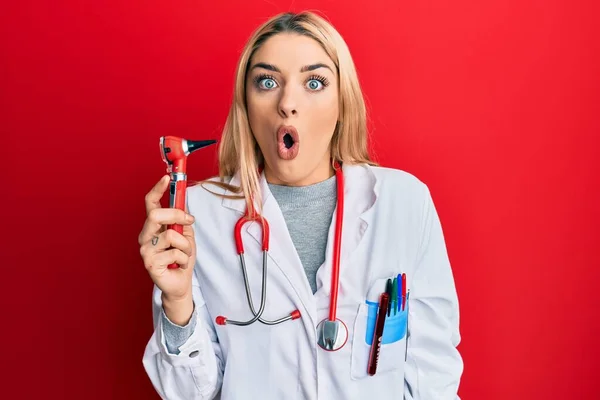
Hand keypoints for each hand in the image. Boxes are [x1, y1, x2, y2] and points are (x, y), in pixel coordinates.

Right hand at [138, 175, 196, 304]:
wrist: (180, 282)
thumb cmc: (181, 258)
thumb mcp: (186, 236)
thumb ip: (182, 222)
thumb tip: (185, 207)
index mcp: (153, 227)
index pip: (150, 204)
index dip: (157, 189)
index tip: (167, 178)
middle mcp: (145, 236)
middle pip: (155, 215)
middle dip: (177, 215)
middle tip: (189, 221)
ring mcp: (145, 250)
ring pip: (171, 235)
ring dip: (186, 245)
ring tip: (184, 254)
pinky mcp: (150, 263)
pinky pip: (174, 252)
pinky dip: (184, 258)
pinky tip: (180, 264)